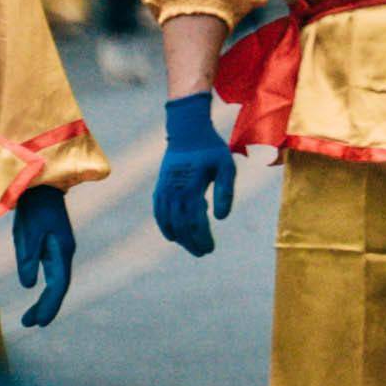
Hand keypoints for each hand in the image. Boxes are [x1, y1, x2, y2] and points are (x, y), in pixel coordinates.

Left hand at [9, 185, 73, 328]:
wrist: (41, 186)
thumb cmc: (34, 207)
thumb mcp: (28, 232)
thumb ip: (29, 258)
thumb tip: (29, 285)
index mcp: (62, 250)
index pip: (58, 284)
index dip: (49, 305)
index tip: (39, 323)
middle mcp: (64, 252)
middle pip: (59, 285)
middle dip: (47, 306)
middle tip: (31, 324)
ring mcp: (59, 249)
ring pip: (56, 280)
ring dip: (45, 299)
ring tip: (31, 317)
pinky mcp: (52, 245)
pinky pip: (52, 272)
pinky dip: (45, 286)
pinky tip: (37, 291)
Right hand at [152, 91, 235, 256]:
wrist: (187, 133)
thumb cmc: (211, 150)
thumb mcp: (226, 167)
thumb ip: (225, 192)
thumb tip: (222, 218)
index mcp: (191, 188)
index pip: (195, 221)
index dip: (202, 238)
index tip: (210, 248)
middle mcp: (174, 192)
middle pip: (181, 226)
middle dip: (191, 242)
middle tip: (203, 252)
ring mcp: (164, 191)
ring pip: (168, 222)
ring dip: (179, 237)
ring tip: (191, 247)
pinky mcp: (159, 189)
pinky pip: (159, 213)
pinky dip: (164, 226)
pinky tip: (173, 236)